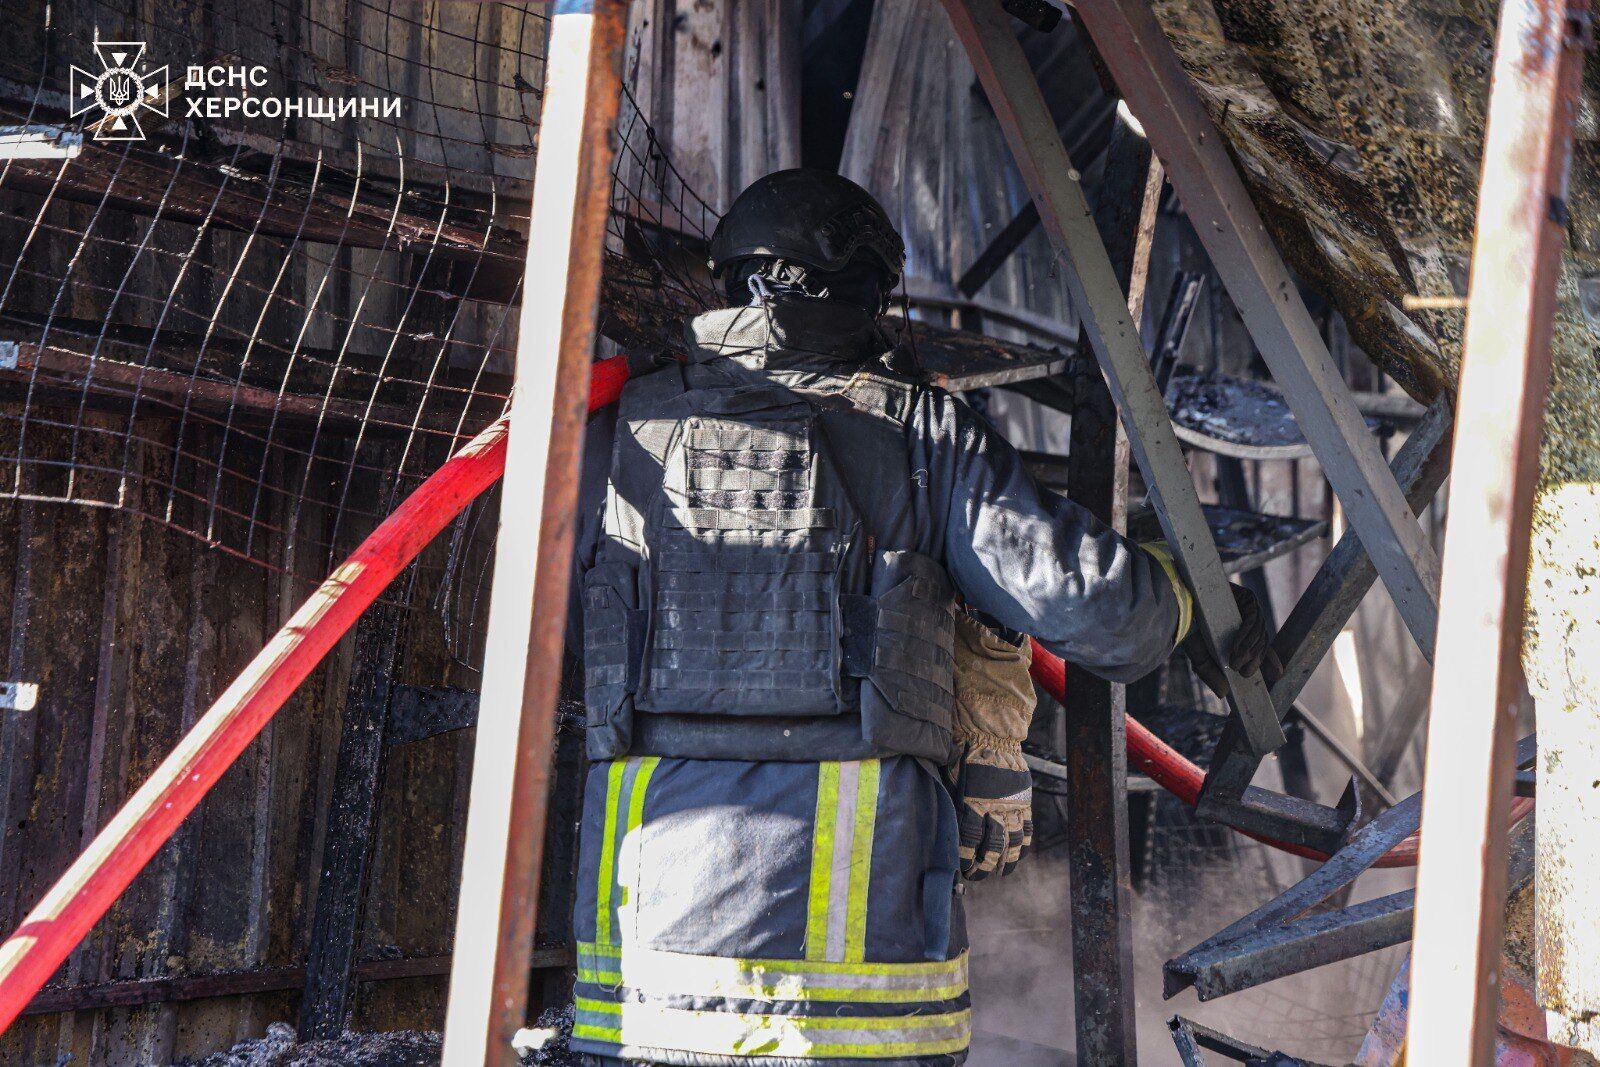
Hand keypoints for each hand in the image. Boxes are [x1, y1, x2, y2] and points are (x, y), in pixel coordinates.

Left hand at [954, 760, 1032, 880]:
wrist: (991, 736)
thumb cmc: (963, 755)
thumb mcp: (949, 779)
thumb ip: (950, 803)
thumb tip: (942, 825)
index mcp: (971, 802)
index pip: (968, 840)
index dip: (966, 858)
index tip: (962, 868)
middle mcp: (992, 807)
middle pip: (991, 846)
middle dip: (985, 866)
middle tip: (978, 875)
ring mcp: (1010, 805)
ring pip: (1012, 842)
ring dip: (1007, 861)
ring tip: (1002, 872)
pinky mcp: (1023, 801)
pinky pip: (1026, 828)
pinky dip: (1023, 844)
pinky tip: (1018, 853)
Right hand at [1183, 583, 1281, 699]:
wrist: (1176, 600)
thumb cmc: (1184, 622)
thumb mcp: (1197, 653)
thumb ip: (1209, 671)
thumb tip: (1223, 694)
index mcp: (1234, 626)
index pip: (1258, 643)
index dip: (1268, 658)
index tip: (1276, 674)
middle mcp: (1243, 615)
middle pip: (1261, 640)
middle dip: (1256, 659)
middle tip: (1244, 673)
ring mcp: (1246, 605)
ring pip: (1259, 632)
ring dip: (1249, 651)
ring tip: (1234, 663)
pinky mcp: (1246, 597)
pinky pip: (1254, 620)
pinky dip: (1245, 636)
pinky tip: (1235, 648)